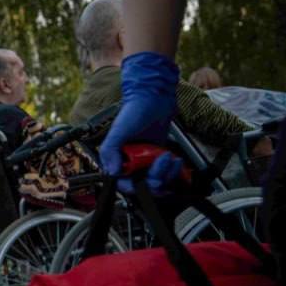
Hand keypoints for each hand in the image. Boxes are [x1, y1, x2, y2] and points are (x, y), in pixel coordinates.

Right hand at [99, 52, 179, 192]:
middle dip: (156, 178)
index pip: (123, 184)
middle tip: (160, 163)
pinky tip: (175, 160)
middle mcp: (131, 163)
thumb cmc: (134, 111)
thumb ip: (111, 152)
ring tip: (170, 159)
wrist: (154, 99)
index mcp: (117, 159)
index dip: (134, 186)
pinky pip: (167, 174)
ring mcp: (146, 162)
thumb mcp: (118, 131)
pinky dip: (174, 171)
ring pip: (157, 182)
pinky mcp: (159, 159)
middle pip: (143, 186)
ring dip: (167, 174)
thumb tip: (112, 173)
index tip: (145, 179)